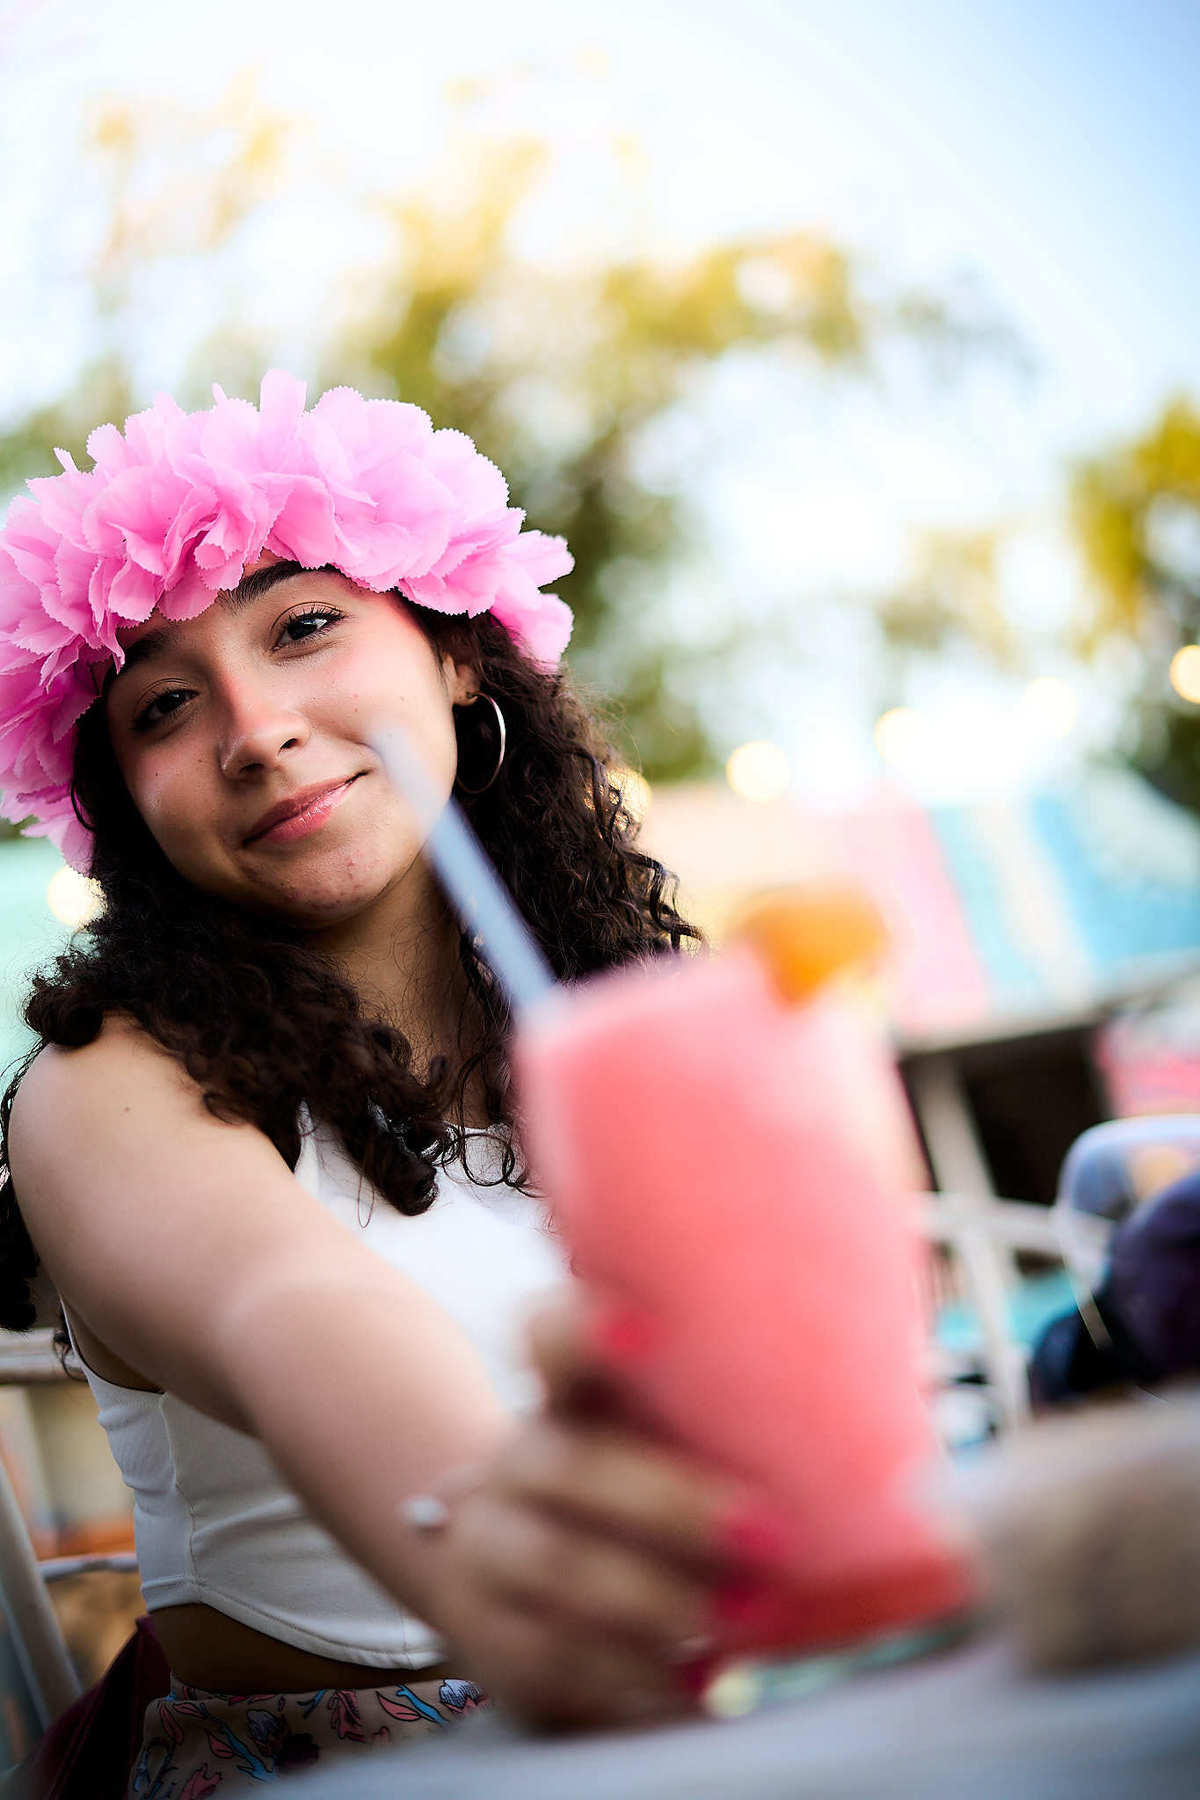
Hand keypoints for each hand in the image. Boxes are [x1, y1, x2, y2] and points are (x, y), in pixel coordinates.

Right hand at [414, 1294, 743, 1730]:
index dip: (585, 1328)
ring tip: (749, 1620)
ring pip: (560, 1564)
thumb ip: (725, 1415)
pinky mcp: (493, 1634)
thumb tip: (870, 1408)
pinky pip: (555, 1654)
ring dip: (658, 1598)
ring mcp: (494, 1547)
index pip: (551, 1336)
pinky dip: (633, 1673)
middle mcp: (523, 1460)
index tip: (641, 1327)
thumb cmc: (632, 1485)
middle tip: (771, 1535)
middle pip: (574, 1465)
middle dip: (672, 1502)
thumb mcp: (658, 1436)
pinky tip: (701, 1680)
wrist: (503, 1564)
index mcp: (567, 1395)